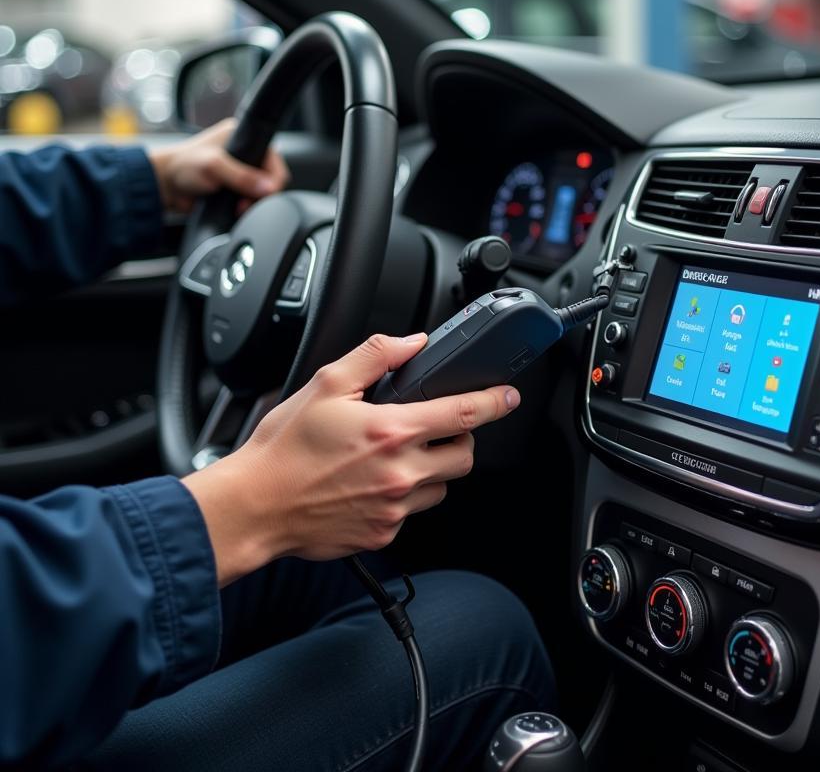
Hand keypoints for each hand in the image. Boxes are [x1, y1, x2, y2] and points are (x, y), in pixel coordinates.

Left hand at [148, 118, 288, 212]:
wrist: (163, 186)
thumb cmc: (181, 166)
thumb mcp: (214, 167)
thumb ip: (242, 176)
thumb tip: (268, 187)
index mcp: (241, 135)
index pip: (272, 159)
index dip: (272, 178)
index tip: (265, 193)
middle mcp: (242, 151)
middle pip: (269, 176)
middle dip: (261, 192)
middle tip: (246, 202)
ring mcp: (239, 170)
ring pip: (260, 189)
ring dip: (253, 200)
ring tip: (239, 206)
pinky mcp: (233, 186)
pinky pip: (249, 198)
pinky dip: (246, 205)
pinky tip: (235, 208)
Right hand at [184, 334, 520, 585]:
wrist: (253, 507)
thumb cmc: (283, 449)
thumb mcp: (326, 384)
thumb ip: (376, 357)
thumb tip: (413, 343)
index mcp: (391, 431)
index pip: (464, 414)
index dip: (494, 402)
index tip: (508, 396)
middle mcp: (400, 473)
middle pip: (464, 456)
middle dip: (460, 438)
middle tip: (436, 427)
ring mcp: (394, 509)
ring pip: (442, 486)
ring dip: (433, 468)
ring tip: (396, 456)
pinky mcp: (383, 535)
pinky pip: (413, 512)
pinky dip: (405, 495)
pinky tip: (374, 482)